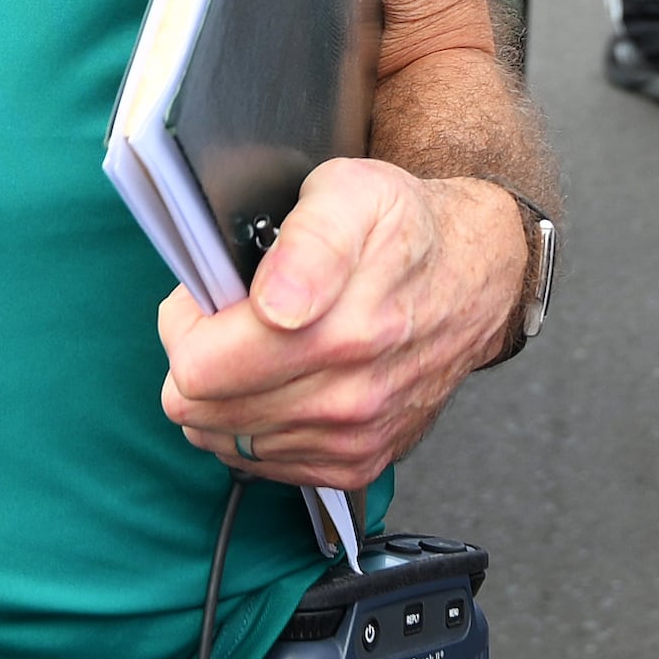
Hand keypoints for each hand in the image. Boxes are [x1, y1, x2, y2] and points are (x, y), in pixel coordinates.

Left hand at [156, 160, 526, 490]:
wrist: (472, 281)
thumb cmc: (404, 230)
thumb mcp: (354, 193)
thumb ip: (309, 241)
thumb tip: (276, 304)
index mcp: (342, 331)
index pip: (197, 370)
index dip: (186, 324)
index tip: (210, 296)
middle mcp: (350, 399)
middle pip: (200, 410)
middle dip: (200, 358)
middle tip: (232, 318)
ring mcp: (352, 439)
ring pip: (224, 439)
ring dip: (226, 394)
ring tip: (260, 346)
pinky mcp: (356, 465)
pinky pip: (260, 463)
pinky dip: (255, 424)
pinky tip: (280, 380)